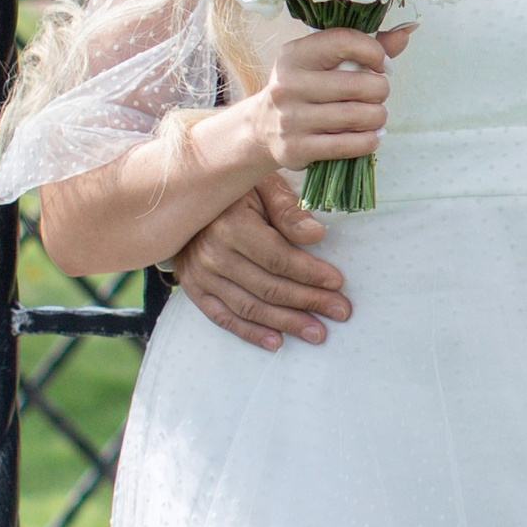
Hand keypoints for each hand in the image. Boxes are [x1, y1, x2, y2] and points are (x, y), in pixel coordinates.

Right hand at [171, 177, 353, 351]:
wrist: (186, 196)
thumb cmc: (236, 188)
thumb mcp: (262, 184)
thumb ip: (288, 210)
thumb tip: (316, 235)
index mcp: (231, 224)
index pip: (278, 258)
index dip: (310, 273)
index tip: (338, 283)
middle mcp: (212, 254)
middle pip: (268, 287)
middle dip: (309, 301)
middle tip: (340, 311)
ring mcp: (200, 275)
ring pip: (250, 307)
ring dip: (287, 323)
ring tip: (318, 332)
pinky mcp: (194, 288)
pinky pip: (223, 317)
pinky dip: (251, 333)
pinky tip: (278, 342)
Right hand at [245, 18, 404, 181]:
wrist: (263, 127)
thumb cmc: (306, 87)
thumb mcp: (324, 62)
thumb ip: (365, 46)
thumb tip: (409, 30)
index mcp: (295, 54)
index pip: (345, 41)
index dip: (375, 52)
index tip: (383, 65)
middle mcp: (288, 84)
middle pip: (359, 85)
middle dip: (380, 90)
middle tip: (377, 95)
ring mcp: (290, 118)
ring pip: (358, 116)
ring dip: (378, 117)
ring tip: (376, 116)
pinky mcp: (296, 148)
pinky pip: (349, 145)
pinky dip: (370, 141)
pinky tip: (372, 135)